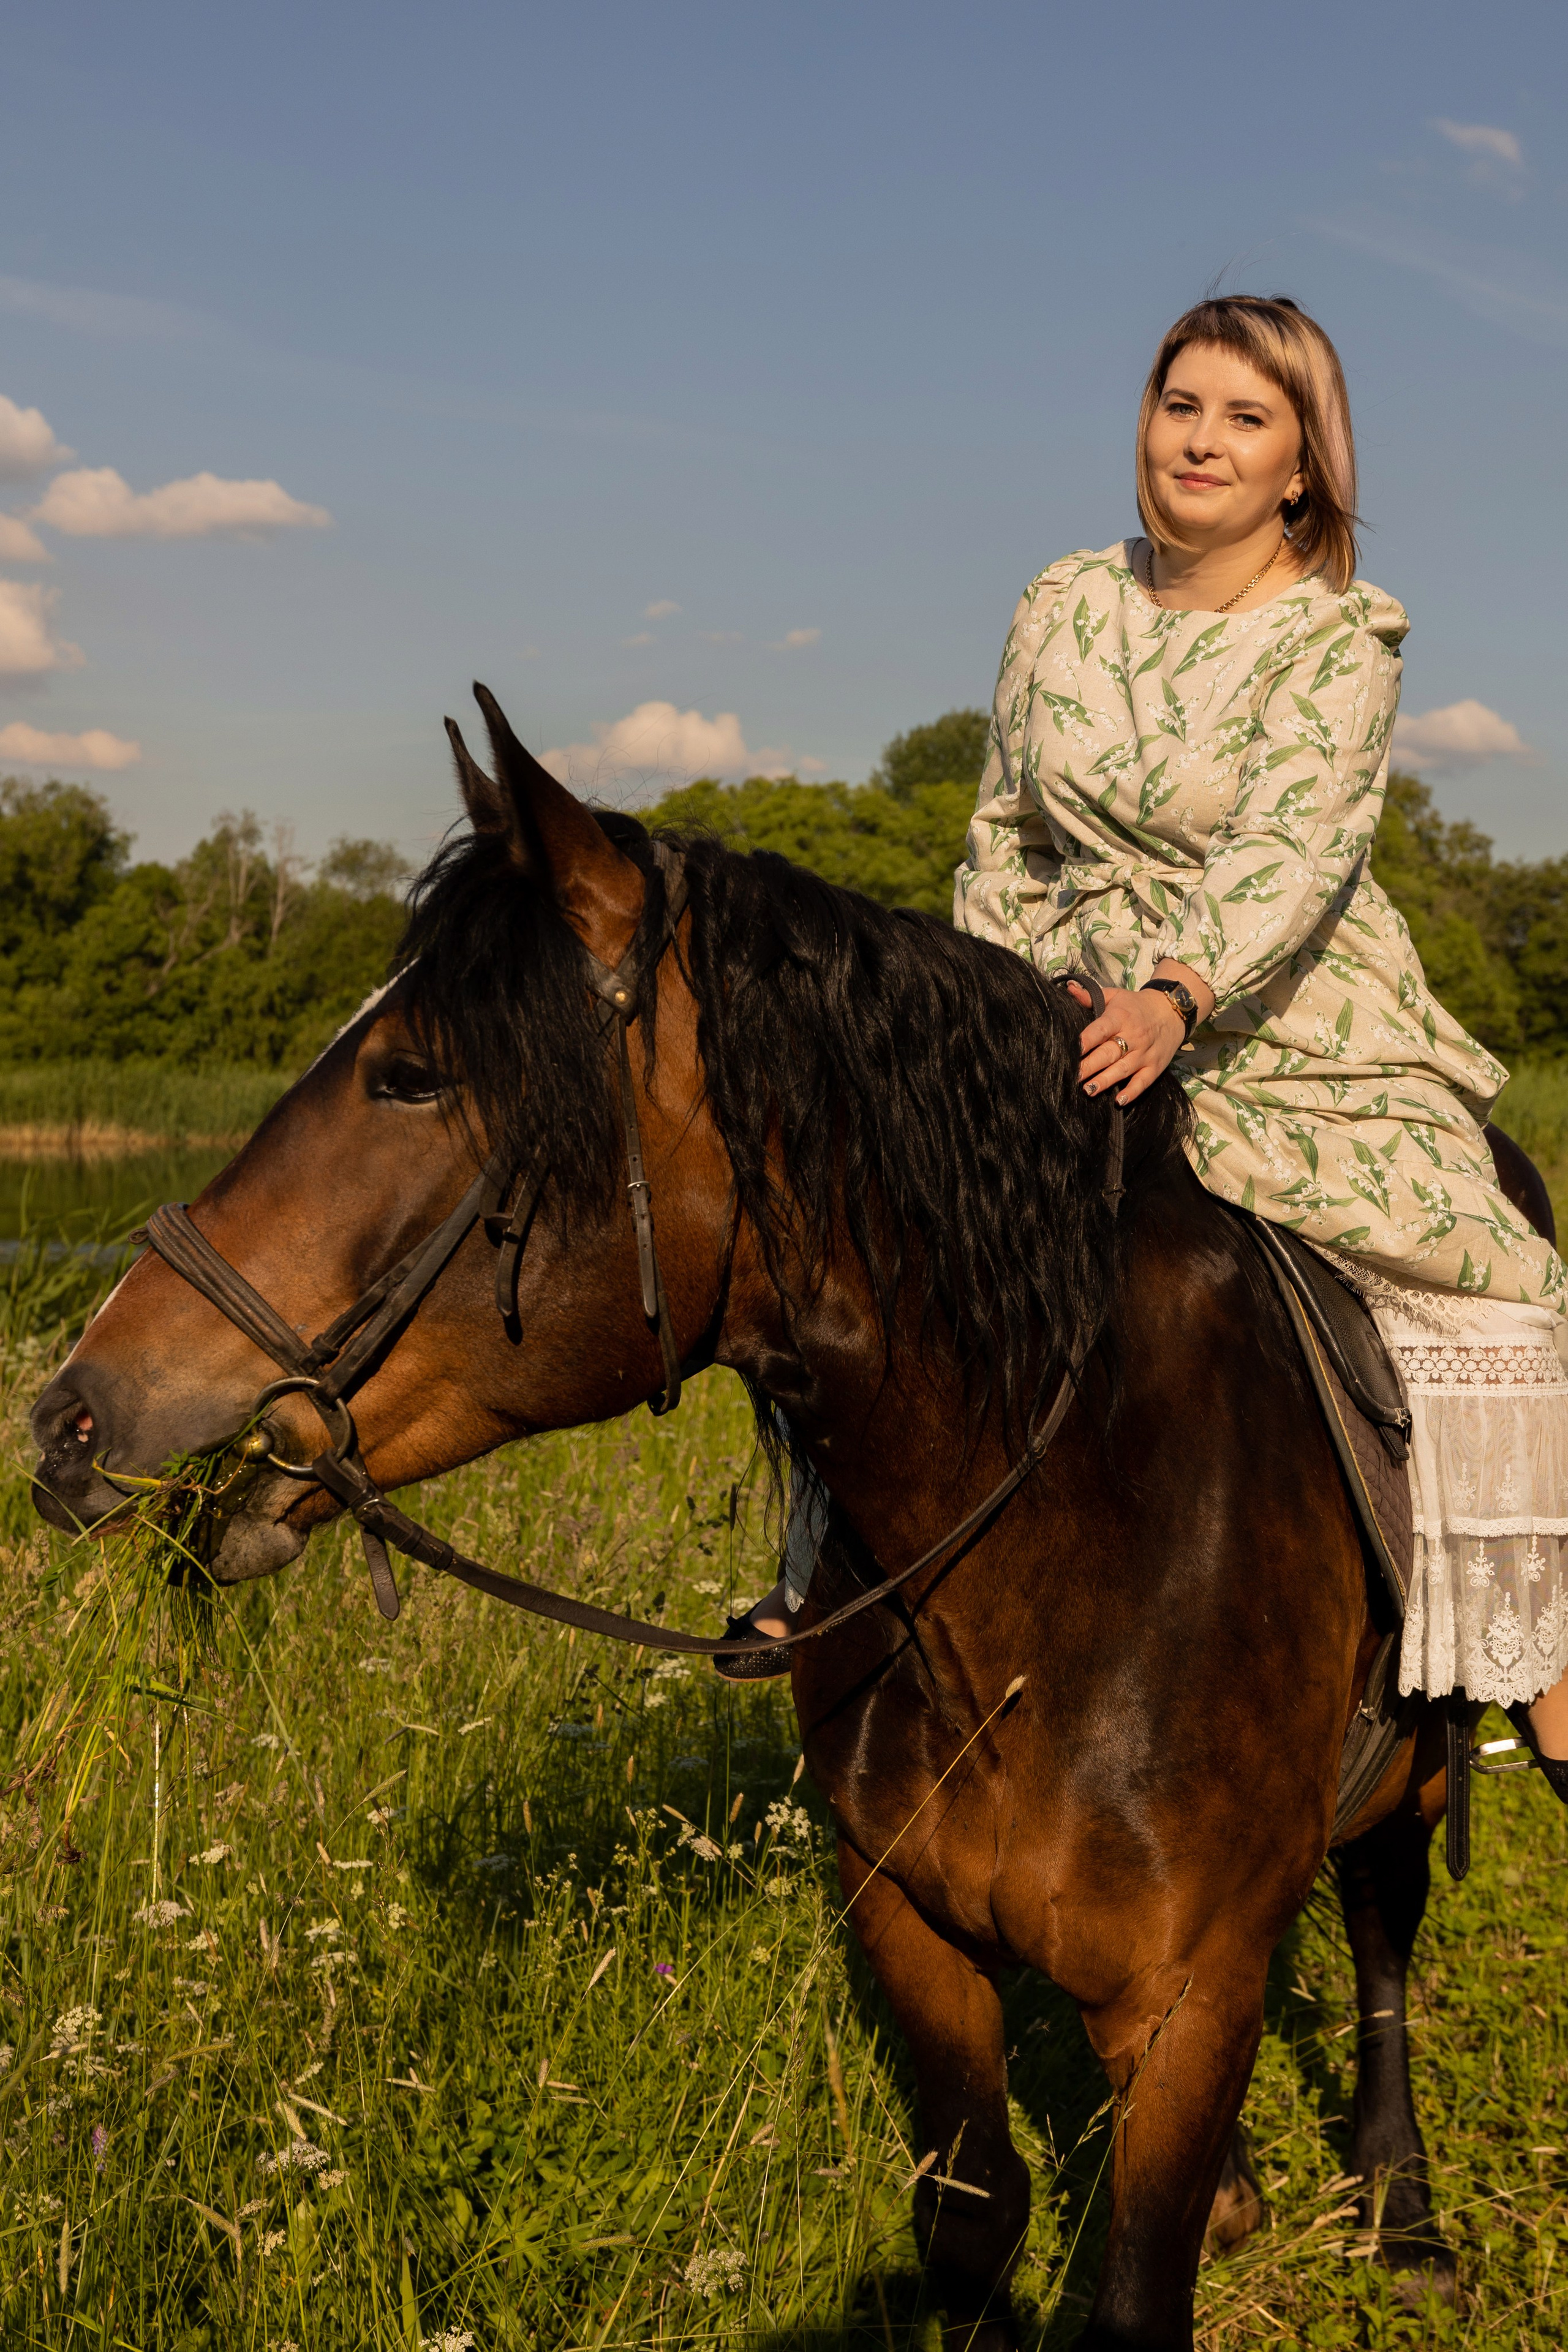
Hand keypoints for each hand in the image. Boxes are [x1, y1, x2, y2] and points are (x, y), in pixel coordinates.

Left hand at [1069, 982, 1184, 1106]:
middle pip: (1108, 1053)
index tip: (1072, 1050)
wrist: (1171, 1011)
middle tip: (1072, 1076)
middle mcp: (1133, 1036)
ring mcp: (1145, 1053)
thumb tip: (1069, 988)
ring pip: (1123, 1069)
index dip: (1086, 1040)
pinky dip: (1132, 1092)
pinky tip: (1118, 1101)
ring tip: (1088, 1090)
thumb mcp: (1115, 995)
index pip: (1100, 1030)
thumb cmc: (1135, 1005)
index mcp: (1120, 1017)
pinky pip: (1143, 1082)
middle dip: (1090, 1066)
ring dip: (1105, 1081)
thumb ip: (1090, 996)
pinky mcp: (1155, 1066)